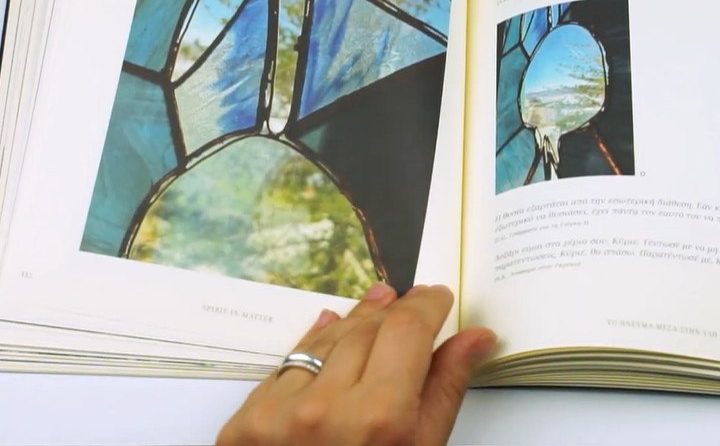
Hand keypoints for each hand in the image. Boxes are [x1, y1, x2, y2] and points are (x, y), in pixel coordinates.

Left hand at [218, 283, 495, 445]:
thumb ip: (445, 390)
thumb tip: (475, 338)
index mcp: (380, 420)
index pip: (408, 329)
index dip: (427, 305)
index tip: (438, 298)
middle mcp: (326, 409)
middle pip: (369, 328)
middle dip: (395, 311)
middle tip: (414, 302)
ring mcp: (278, 414)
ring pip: (326, 340)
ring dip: (356, 320)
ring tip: (378, 304)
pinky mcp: (244, 422)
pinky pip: (287, 365)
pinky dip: (314, 345)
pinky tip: (334, 326)